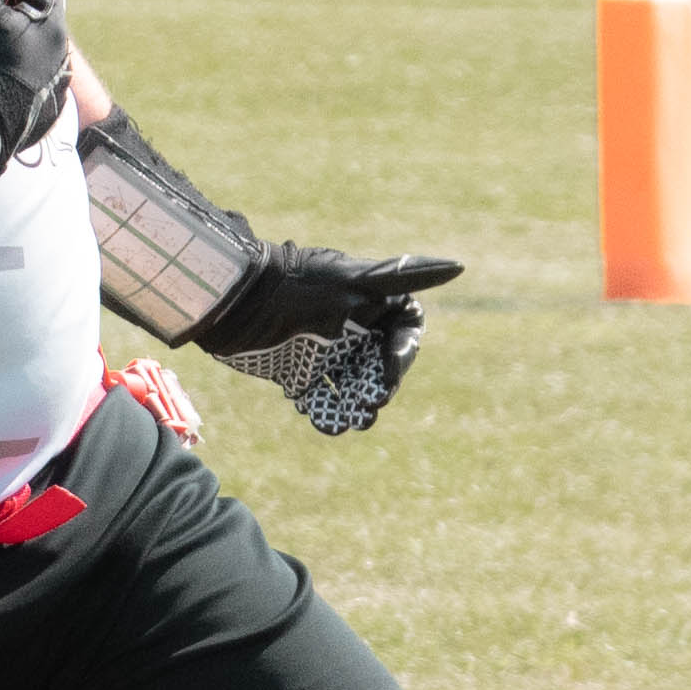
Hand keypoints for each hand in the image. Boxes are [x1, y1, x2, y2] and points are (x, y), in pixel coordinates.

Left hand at [187, 242, 462, 435]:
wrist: (229, 304)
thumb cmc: (295, 287)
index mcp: (368, 300)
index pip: (404, 329)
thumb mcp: (351, 284)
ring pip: (355, 385)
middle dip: (380, 385)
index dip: (403, 353)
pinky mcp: (299, 371)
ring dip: (358, 405)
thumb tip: (460, 266)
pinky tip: (325, 423)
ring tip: (353, 421)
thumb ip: (403, 278)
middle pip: (381, 363)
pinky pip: (323, 398)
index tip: (388, 370)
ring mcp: (324, 349)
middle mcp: (350, 324)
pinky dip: (328, 413)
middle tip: (369, 403)